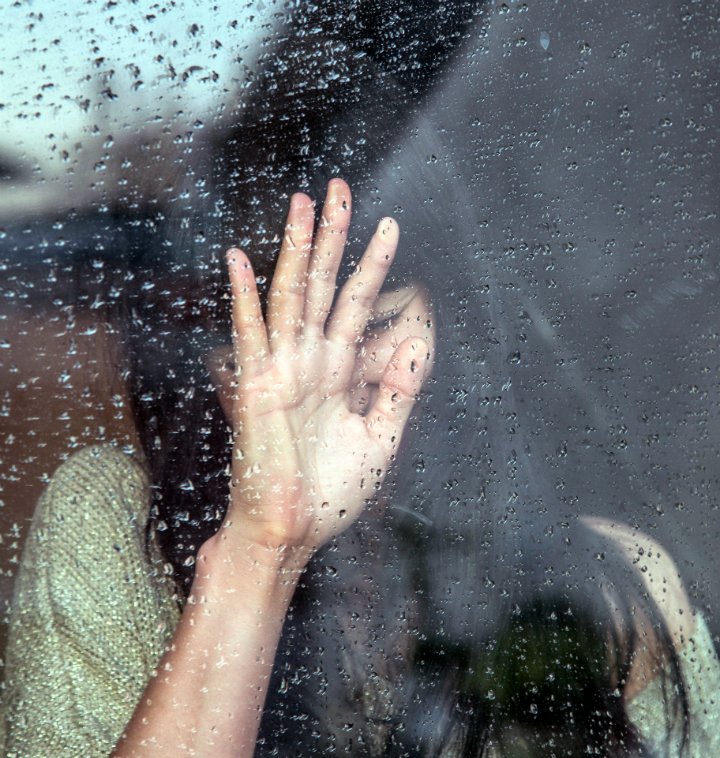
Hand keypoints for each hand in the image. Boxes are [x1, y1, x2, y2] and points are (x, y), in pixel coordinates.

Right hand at [213, 179, 429, 562]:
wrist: (293, 534)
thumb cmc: (329, 494)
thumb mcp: (379, 438)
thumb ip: (398, 389)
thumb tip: (418, 340)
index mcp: (337, 373)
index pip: (355, 305)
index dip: (372, 267)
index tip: (388, 227)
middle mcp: (309, 363)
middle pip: (322, 286)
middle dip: (333, 238)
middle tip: (340, 189)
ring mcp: (281, 371)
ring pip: (291, 297)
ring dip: (296, 250)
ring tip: (304, 203)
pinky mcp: (256, 388)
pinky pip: (251, 335)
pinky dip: (244, 298)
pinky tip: (241, 259)